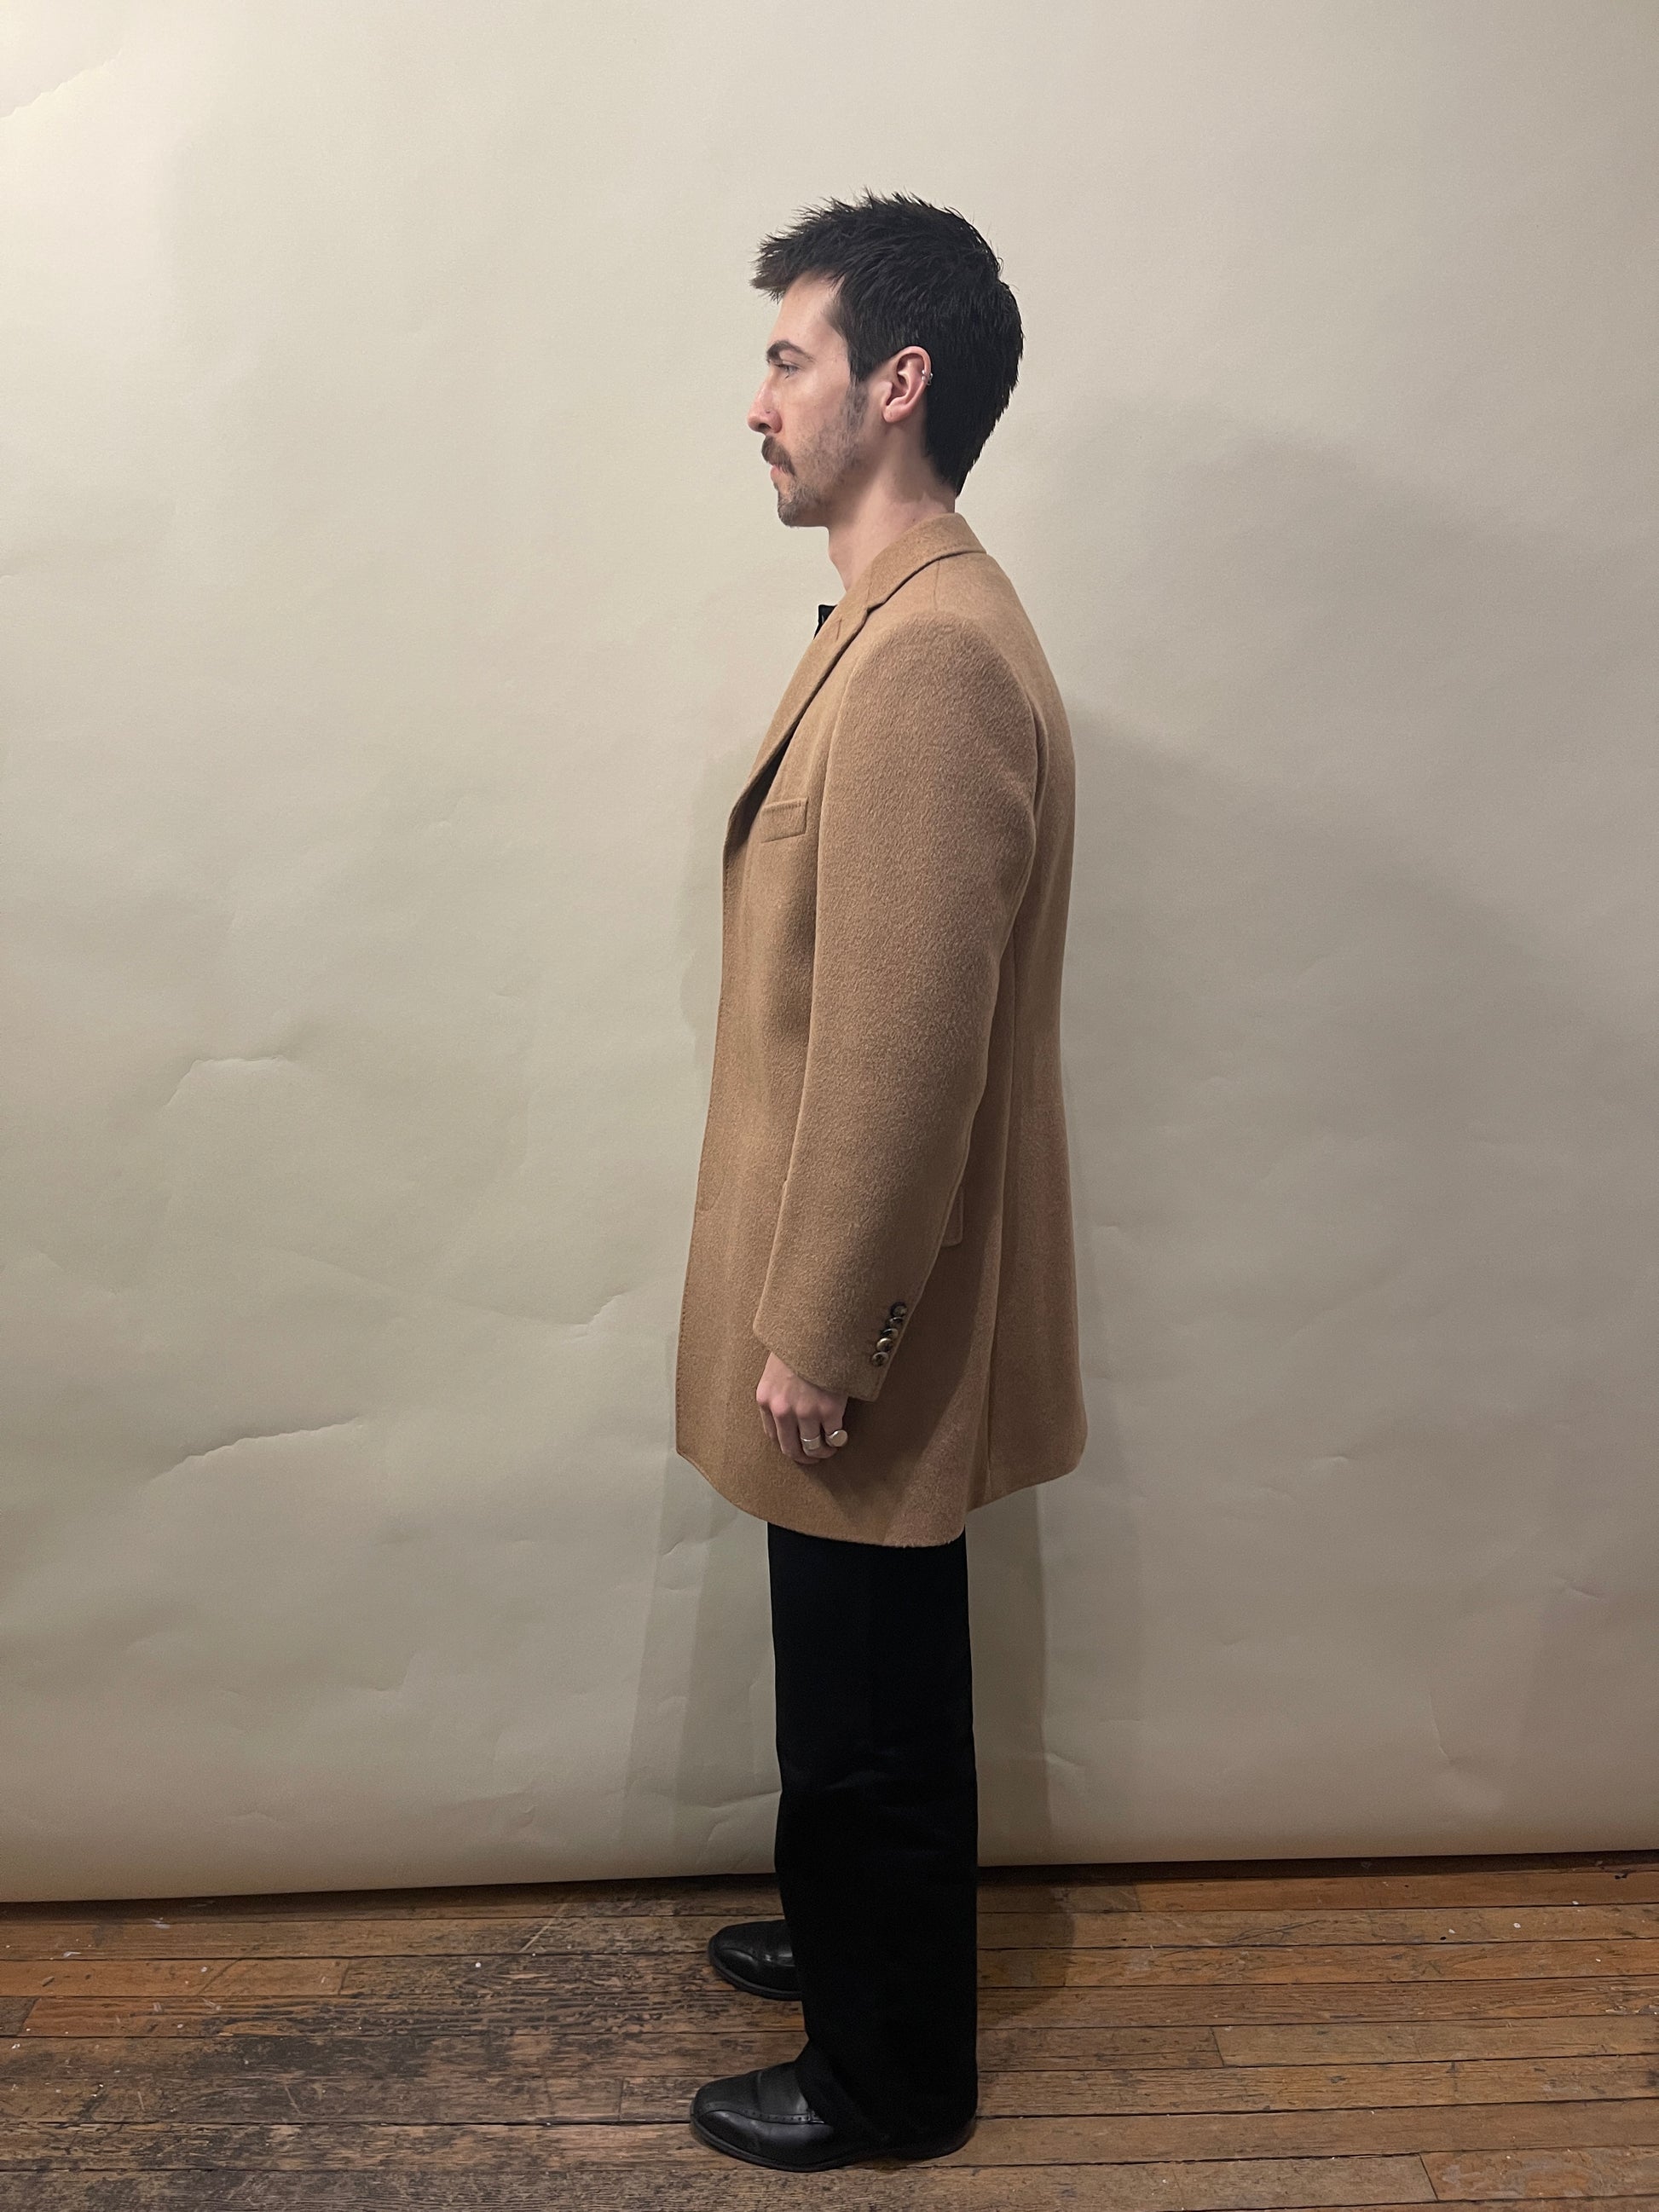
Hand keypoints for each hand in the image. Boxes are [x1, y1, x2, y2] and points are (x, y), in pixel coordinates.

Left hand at [757, 1352, 849, 1467]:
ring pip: (813, 1447)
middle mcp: (783, 1410)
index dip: (787, 1444)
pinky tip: (840, 1437)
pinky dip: (838, 1441)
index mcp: (765, 1399)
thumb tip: (787, 1412)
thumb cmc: (798, 1345)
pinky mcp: (830, 1411)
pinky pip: (834, 1436)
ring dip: (822, 1452)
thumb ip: (777, 1392)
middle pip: (791, 1447)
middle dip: (803, 1456)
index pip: (772, 1435)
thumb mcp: (775, 1369)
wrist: (819, 1330)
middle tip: (813, 1457)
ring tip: (829, 1449)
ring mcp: (806, 1412)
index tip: (796, 1447)